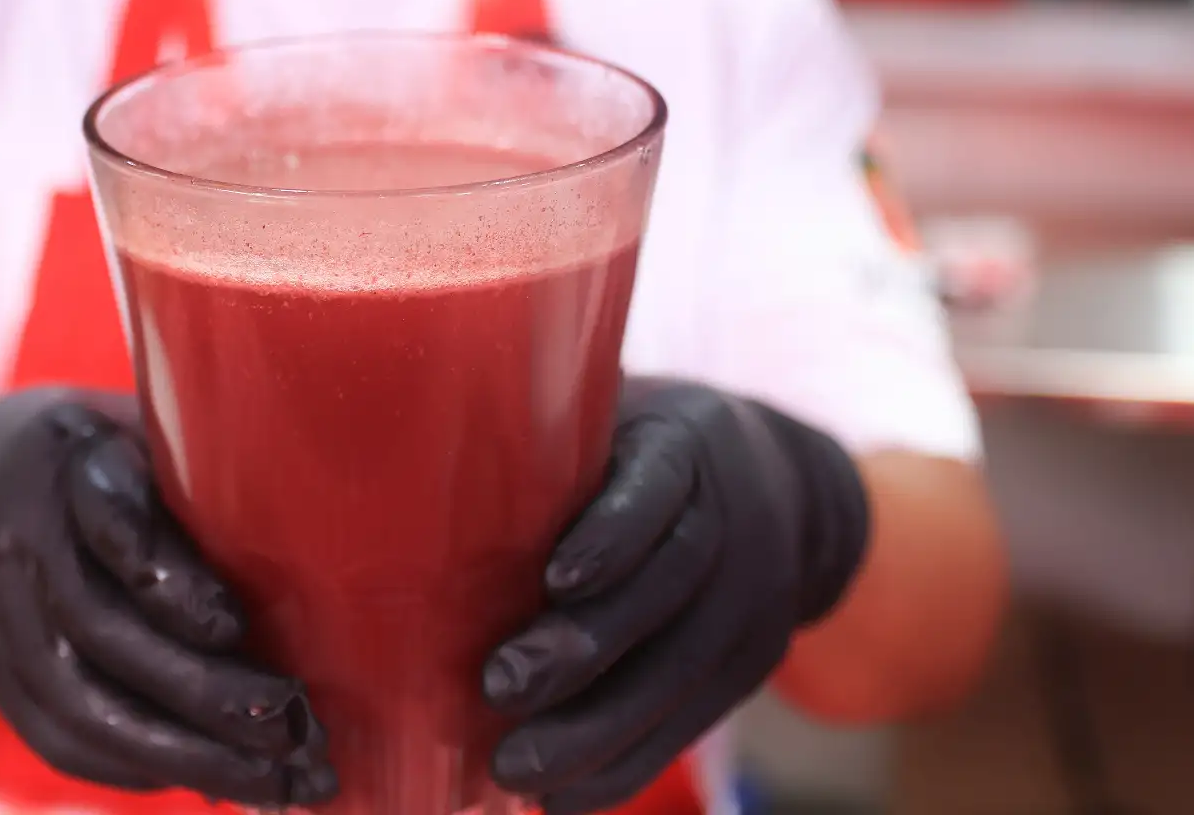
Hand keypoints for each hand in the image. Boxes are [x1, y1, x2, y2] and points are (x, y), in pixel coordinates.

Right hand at [0, 389, 336, 805]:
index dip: (167, 578)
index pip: (108, 519)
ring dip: (186, 755)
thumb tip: (314, 517)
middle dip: (203, 692)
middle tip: (294, 726)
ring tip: (277, 782)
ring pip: (83, 705)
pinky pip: (59, 739)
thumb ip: (196, 464)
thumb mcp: (130, 425)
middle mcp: (20, 546)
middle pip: (103, 633)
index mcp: (63, 461)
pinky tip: (213, 782)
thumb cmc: (85, 453)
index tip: (232, 624)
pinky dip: (136, 769)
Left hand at [482, 379, 869, 814]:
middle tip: (498, 688)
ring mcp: (751, 600)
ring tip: (515, 767)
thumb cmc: (645, 449)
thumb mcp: (614, 416)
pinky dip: (625, 765)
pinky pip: (689, 723)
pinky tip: (563, 796)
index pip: (657, 488)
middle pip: (666, 591)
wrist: (785, 487)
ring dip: (597, 731)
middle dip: (585, 649)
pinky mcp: (749, 665)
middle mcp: (732, 521)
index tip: (555, 577)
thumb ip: (543, 440)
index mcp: (686, 445)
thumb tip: (408, 456)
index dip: (613, 535)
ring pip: (678, 672)